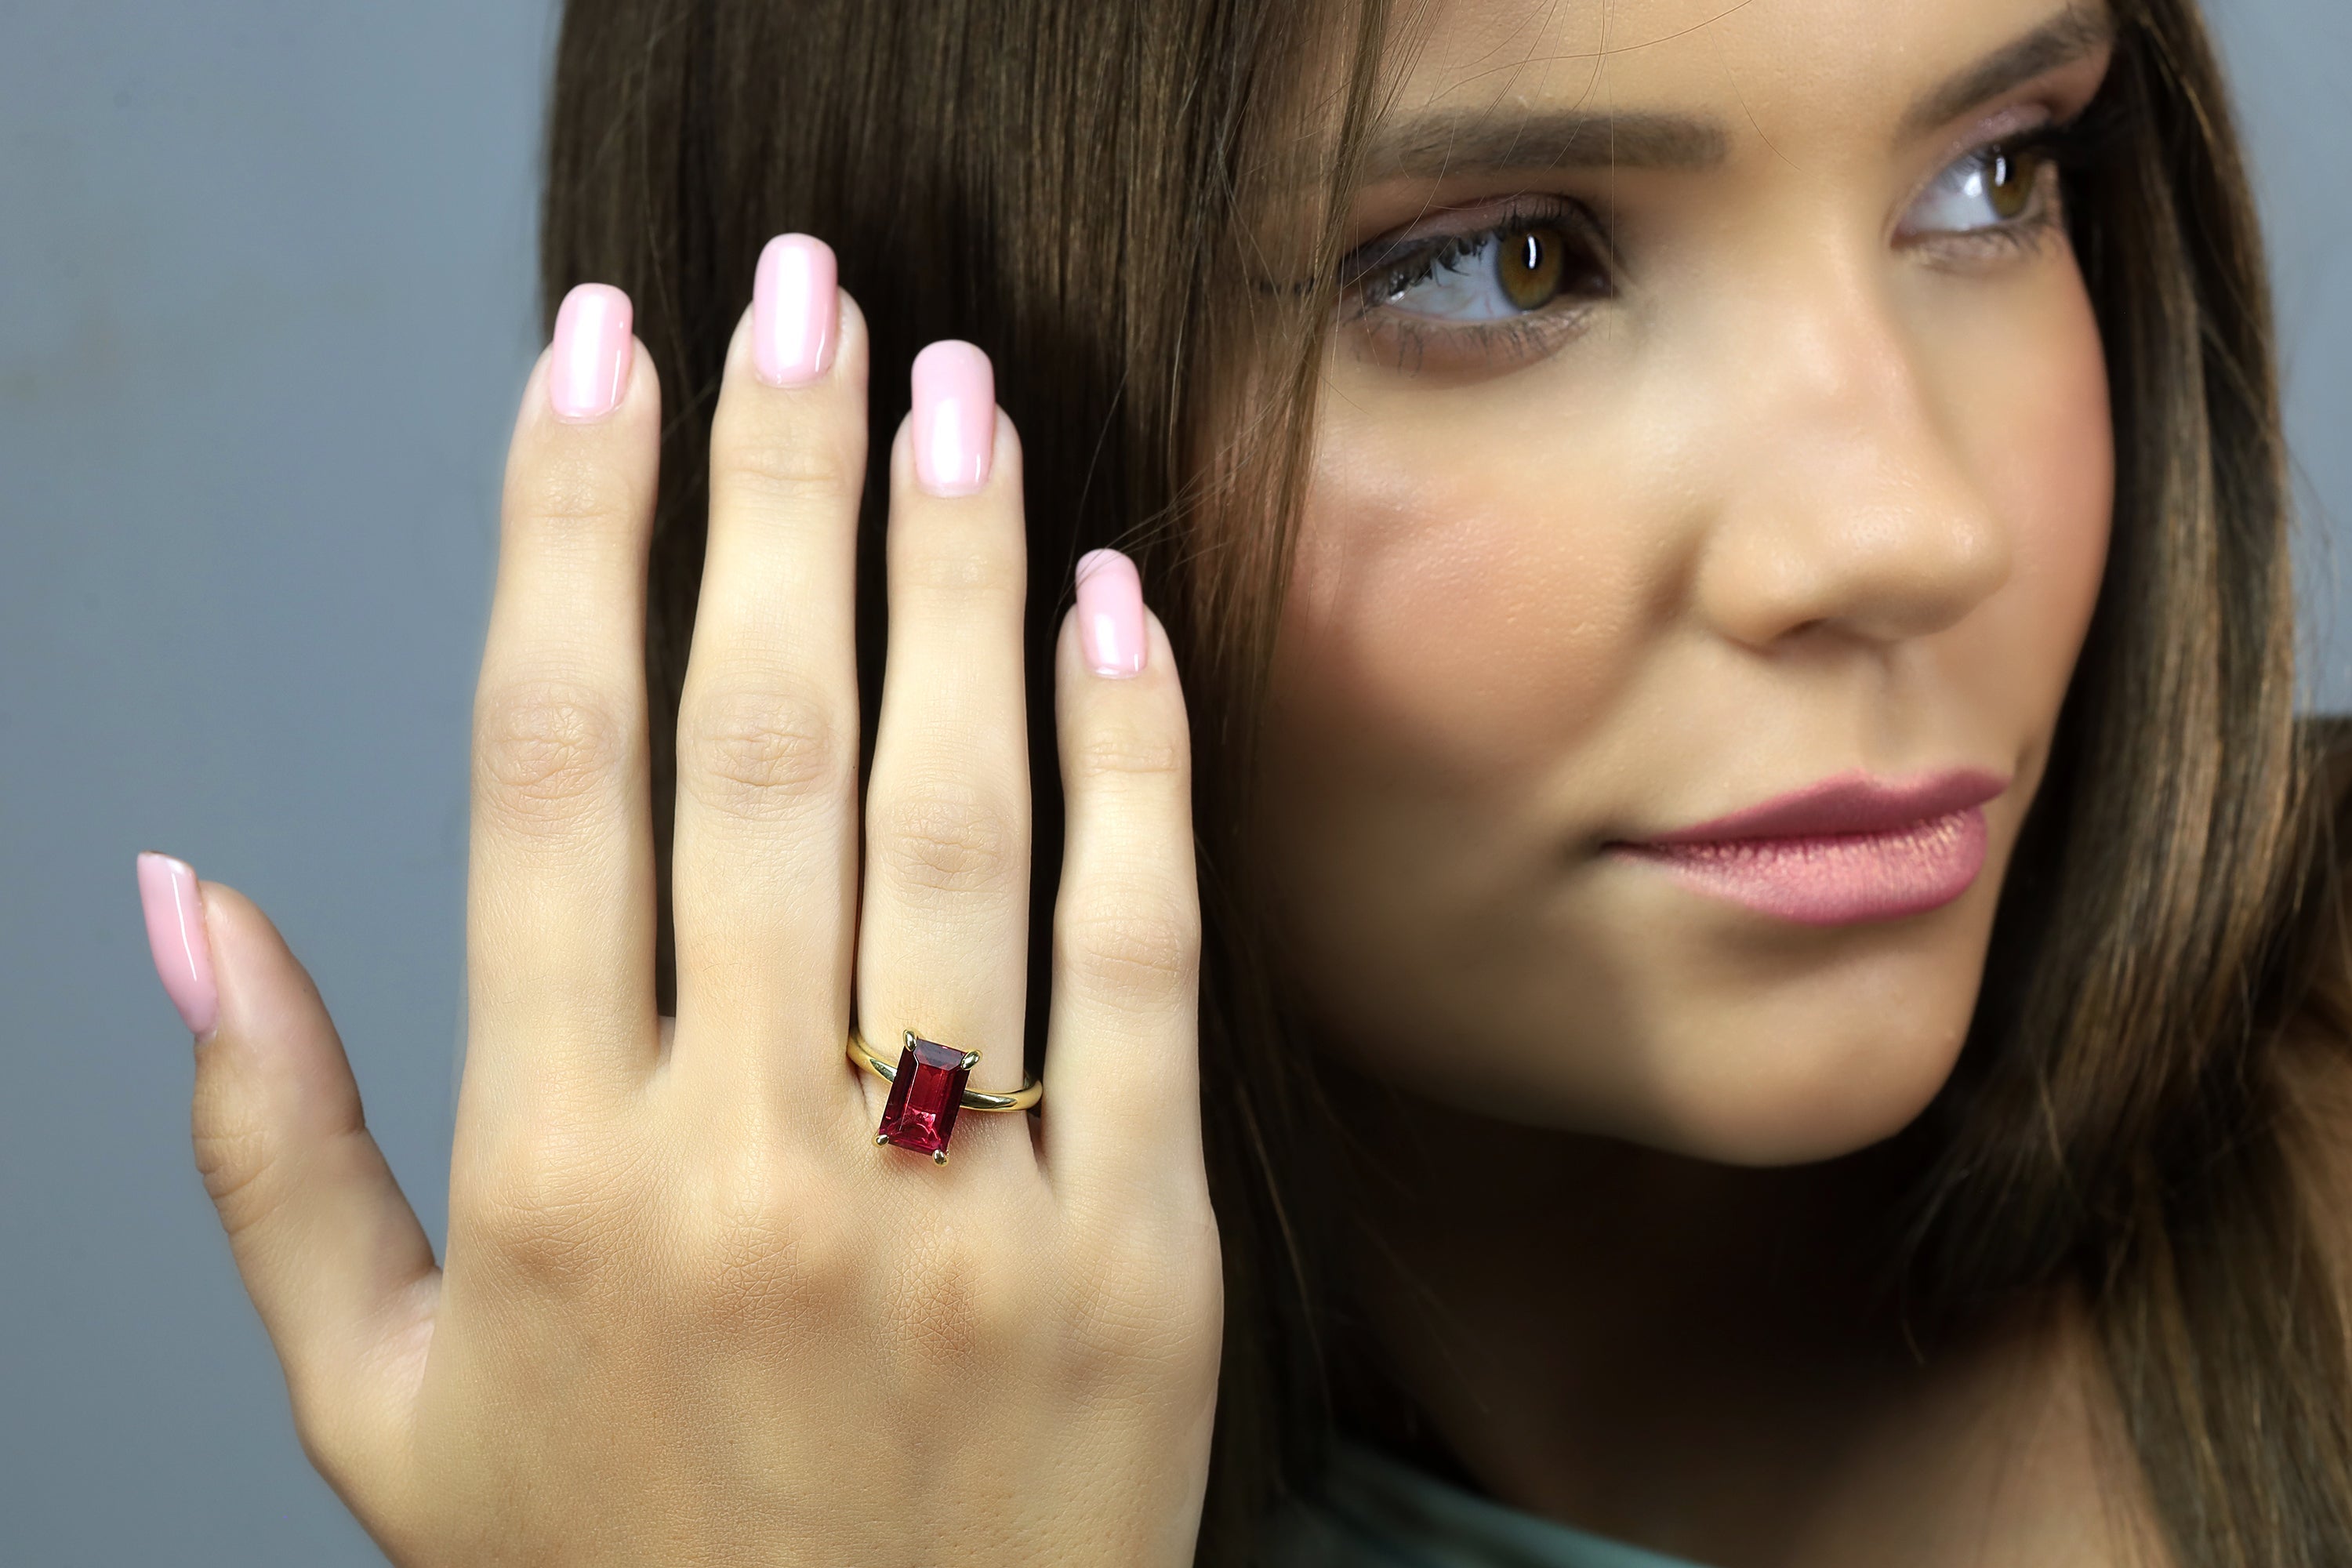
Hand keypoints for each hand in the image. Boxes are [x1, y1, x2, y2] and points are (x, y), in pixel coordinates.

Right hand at [160, 239, 1219, 1564]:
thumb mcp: (378, 1403)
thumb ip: (266, 1150)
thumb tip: (182, 899)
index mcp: (550, 1175)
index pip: (544, 775)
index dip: (562, 537)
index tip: (589, 361)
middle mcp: (745, 1161)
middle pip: (752, 740)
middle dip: (770, 484)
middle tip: (794, 295)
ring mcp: (954, 1202)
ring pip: (949, 812)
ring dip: (950, 571)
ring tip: (953, 388)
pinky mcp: (1136, 1249)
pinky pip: (1138, 959)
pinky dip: (1132, 766)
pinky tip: (1111, 606)